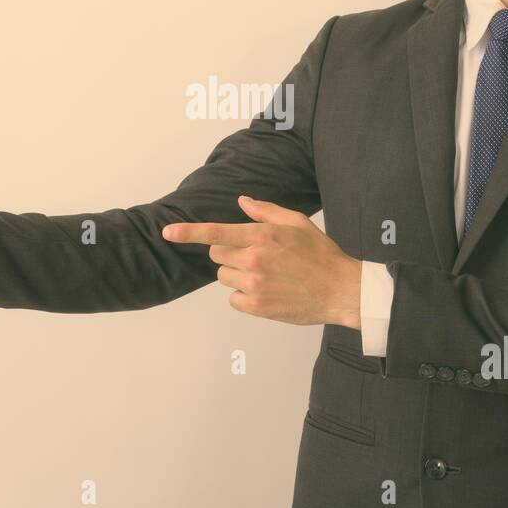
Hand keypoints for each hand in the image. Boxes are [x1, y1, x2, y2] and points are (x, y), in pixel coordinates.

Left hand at [162, 195, 361, 328]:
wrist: (340, 290)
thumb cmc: (321, 254)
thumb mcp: (297, 223)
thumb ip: (265, 211)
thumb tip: (242, 201)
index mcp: (262, 236)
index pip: (215, 232)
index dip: (187, 232)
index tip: (167, 233)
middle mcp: (254, 259)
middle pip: (217, 253)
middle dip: (230, 252)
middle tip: (256, 256)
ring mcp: (254, 285)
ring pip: (224, 276)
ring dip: (237, 274)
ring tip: (266, 275)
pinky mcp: (256, 306)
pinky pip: (233, 299)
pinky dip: (244, 296)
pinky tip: (267, 291)